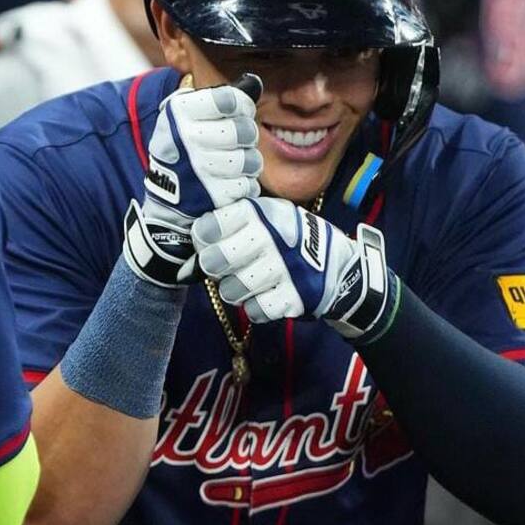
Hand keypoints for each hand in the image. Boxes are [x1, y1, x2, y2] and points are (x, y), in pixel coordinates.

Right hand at [123, 76, 262, 286]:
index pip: (231, 99)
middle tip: (232, 145)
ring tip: (229, 167)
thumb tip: (253, 81)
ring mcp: (200, 166)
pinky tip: (225, 186)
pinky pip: (247, 185)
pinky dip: (241, 187)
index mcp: (180, 111)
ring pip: (250, 159)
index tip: (237, 114)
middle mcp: (187, 136)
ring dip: (245, 166)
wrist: (167, 202)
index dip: (241, 107)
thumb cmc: (183, 153)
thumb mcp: (189, 119)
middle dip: (245, 140)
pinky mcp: (213, 194)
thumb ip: (221, 100)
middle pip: (245, 130)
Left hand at [187, 197, 393, 337]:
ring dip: (235, 291)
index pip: (207, 226)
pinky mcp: (295, 297)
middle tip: (225, 267)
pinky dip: (257, 308)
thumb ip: (226, 231)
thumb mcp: (263, 218)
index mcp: (258, 212)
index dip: (203, 238)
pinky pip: (256, 311)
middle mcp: (269, 237)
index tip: (210, 241)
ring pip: (230, 291)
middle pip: (214, 261)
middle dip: (214, 268)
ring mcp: (283, 269)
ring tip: (247, 282)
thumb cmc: (287, 239)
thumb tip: (184, 268)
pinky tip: (266, 296)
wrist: (340, 266)